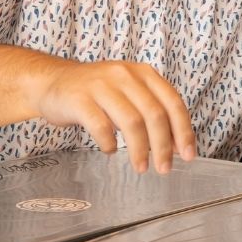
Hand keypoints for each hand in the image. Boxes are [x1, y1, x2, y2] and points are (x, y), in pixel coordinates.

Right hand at [32, 60, 196, 173]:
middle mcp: (124, 74)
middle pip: (153, 114)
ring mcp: (100, 85)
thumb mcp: (129, 95)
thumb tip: (178, 146)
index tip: (188, 155)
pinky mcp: (79, 99)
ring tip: (141, 167)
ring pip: (131, 121)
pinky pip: (101, 127)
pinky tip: (109, 150)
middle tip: (164, 169)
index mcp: (142, 73)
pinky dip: (109, 144)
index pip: (172, 102)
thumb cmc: (96, 94)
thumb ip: (153, 114)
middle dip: (163, 146)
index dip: (183, 131)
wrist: (53, 82)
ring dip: (139, 150)